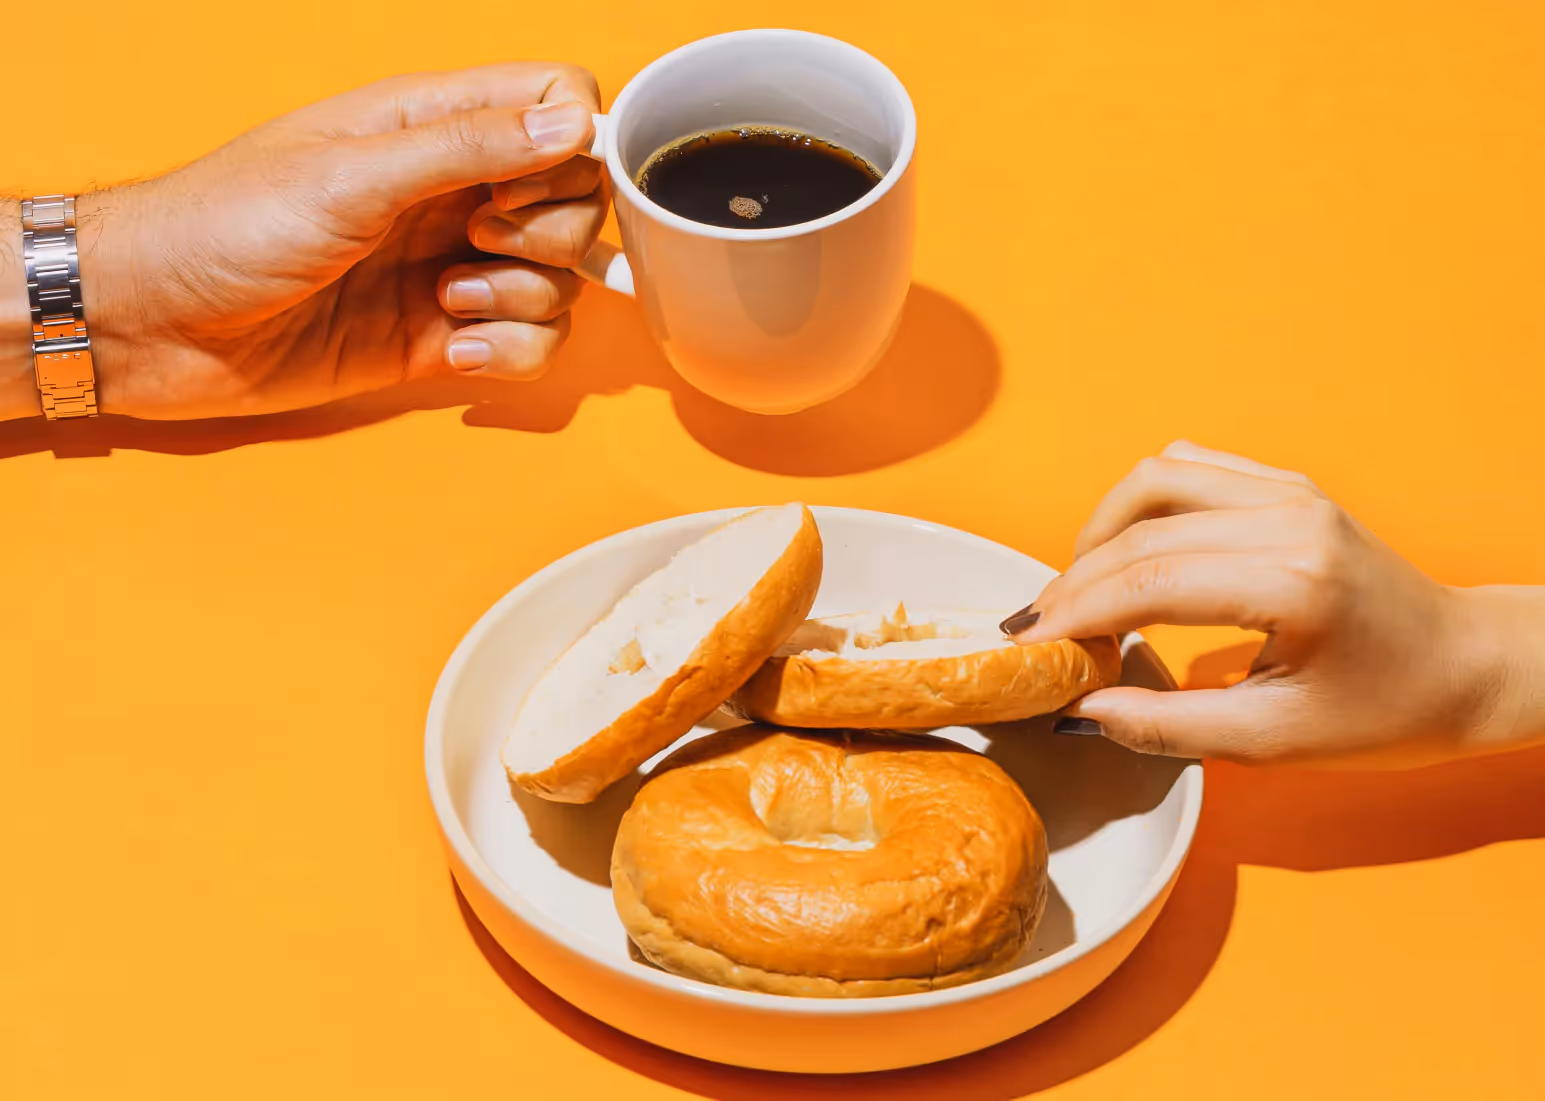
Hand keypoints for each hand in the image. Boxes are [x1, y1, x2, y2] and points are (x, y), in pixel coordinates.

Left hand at [0, 63, 607, 419]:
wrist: (155, 325)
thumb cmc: (224, 227)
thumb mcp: (350, 175)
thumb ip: (467, 147)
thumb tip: (572, 122)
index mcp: (432, 124)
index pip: (558, 103)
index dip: (573, 146)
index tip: (522, 187)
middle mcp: (454, 191)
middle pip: (577, 201)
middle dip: (551, 235)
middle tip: (478, 242)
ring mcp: (452, 265)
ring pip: (560, 281)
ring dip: (522, 301)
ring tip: (445, 302)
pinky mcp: (442, 336)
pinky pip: (529, 344)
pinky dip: (508, 354)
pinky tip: (452, 352)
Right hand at [1003, 441, 1544, 767]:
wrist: (1465, 668)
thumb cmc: (1387, 713)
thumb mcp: (1274, 741)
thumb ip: (1167, 727)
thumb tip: (1080, 709)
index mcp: (1295, 582)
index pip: (1150, 583)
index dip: (1075, 614)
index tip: (1027, 646)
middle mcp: (1291, 518)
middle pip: (1142, 532)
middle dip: (1074, 581)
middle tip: (1036, 629)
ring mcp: (1290, 492)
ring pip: (1155, 479)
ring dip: (1101, 530)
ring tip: (1077, 588)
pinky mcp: (1287, 485)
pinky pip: (1187, 468)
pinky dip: (1140, 504)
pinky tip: (1125, 550)